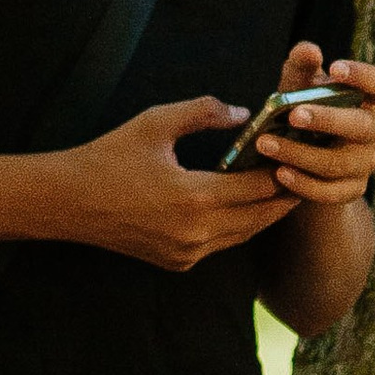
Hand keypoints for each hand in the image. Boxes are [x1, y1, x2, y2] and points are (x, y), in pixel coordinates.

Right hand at [50, 95, 297, 271]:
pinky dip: (238, 225)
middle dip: (285, 195)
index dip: (285, 171)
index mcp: (194, 198)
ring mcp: (187, 253)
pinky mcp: (177, 262)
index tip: (302, 153)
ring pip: (244, 235)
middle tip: (307, 173)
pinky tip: (246, 206)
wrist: (67, 202)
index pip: (259, 188)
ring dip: (264, 213)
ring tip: (285, 189)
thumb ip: (203, 112)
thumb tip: (242, 113)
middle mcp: (196, 233)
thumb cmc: (109, 157)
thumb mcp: (155, 123)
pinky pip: (221, 244)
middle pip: (260, 217)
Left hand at [260, 44, 374, 204]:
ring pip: (338, 162)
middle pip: (362, 126)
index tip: (335, 69)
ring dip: (299, 154)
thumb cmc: (303, 108)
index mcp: (368, 98)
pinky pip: (330, 192)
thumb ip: (301, 66)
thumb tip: (308, 50)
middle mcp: (374, 130)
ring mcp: (366, 163)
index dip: (365, 75)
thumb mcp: (299, 86)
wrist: (304, 158)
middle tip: (292, 114)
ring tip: (265, 143)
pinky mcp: (352, 190)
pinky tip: (279, 172)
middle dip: (327, 120)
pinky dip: (303, 184)